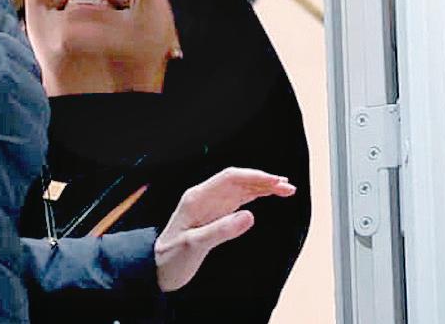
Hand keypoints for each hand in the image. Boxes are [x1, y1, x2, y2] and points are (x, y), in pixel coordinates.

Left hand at [154, 167, 295, 291]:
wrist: (157, 267)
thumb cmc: (171, 257)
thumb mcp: (195, 246)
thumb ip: (221, 231)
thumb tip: (250, 216)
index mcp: (197, 198)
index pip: (229, 178)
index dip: (254, 177)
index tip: (276, 182)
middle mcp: (203, 197)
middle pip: (237, 180)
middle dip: (263, 180)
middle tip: (288, 187)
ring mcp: (209, 206)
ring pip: (240, 189)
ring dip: (262, 187)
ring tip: (286, 190)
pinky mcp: (214, 215)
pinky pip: (237, 200)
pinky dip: (254, 197)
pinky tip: (266, 195)